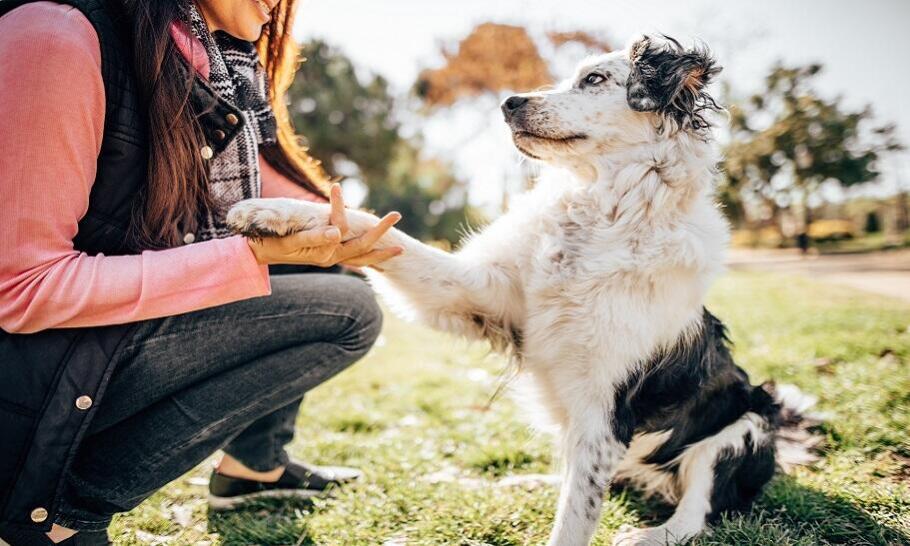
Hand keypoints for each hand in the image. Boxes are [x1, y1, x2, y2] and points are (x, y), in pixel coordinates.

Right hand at [246, 184, 403, 267]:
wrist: (258, 254)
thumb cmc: (270, 243)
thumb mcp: (290, 239)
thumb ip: (313, 237)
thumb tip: (337, 232)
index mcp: (322, 252)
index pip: (339, 227)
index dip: (339, 207)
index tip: (337, 187)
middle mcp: (330, 257)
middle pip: (361, 245)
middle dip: (380, 231)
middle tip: (397, 215)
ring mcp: (331, 258)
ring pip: (362, 256)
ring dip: (381, 250)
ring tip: (400, 248)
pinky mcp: (329, 256)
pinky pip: (354, 260)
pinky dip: (369, 257)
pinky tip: (380, 253)